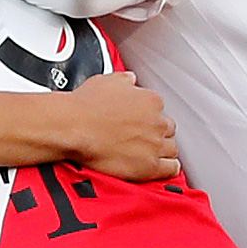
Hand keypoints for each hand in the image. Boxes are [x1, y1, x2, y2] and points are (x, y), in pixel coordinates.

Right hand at [60, 72, 181, 181]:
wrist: (74, 127)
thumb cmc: (86, 106)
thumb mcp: (105, 81)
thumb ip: (124, 80)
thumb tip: (130, 79)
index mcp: (151, 100)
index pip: (159, 109)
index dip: (148, 116)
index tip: (138, 120)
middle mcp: (157, 122)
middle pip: (167, 129)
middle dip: (157, 132)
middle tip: (141, 136)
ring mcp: (155, 144)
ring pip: (171, 149)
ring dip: (163, 150)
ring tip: (150, 152)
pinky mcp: (150, 165)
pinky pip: (171, 168)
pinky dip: (169, 168)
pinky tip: (162, 166)